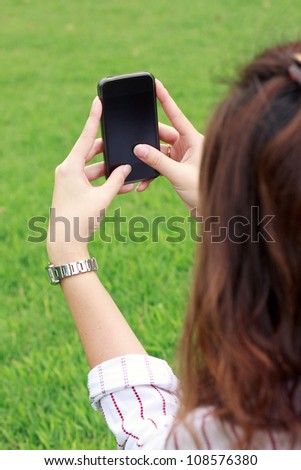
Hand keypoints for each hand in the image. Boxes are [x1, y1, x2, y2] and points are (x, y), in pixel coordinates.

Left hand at [47, 97, 133, 264]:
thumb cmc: (81, 218)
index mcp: (70, 167)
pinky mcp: (74, 190)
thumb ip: (117, 180)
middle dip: (109, 150)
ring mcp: (70, 180)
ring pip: (94, 168)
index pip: (86, 137)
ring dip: (111, 171)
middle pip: (92, 152)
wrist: (66, 242)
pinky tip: (123, 185)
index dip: (94, 119)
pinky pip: (93, 180)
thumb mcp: (103, 197)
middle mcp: (68, 170)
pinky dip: (105, 181)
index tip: (98, 101)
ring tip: (129, 172)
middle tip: (123, 142)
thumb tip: (126, 167)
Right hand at [134, 80, 203, 210]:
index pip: (176, 115)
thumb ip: (157, 161)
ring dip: (148, 160)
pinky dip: (152, 172)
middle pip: (162, 134)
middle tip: (134, 144)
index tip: (156, 83)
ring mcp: (182, 156)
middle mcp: (188, 145)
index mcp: (193, 139)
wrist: (209, 210)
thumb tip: (138, 148)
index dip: (165, 99)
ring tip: (138, 168)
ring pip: (159, 150)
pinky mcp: (177, 167)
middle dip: (147, 141)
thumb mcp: (177, 174)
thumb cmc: (202, 190)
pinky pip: (160, 164)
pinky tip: (143, 183)